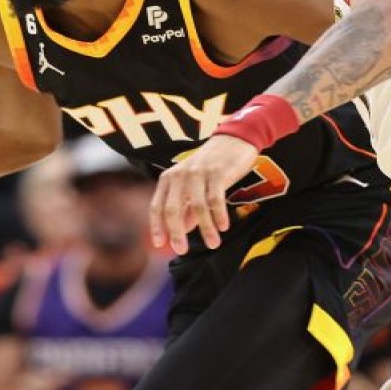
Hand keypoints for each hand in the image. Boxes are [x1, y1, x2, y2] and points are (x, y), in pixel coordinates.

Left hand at [151, 135, 258, 253]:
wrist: (233, 139)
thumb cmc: (211, 166)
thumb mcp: (193, 185)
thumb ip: (186, 207)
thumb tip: (182, 231)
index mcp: (169, 178)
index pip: (157, 206)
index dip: (157, 227)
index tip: (160, 245)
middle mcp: (180, 175)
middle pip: (173, 209)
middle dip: (176, 233)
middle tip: (182, 250)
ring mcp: (198, 173)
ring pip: (197, 207)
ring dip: (205, 229)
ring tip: (213, 244)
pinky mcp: (217, 172)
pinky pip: (216, 199)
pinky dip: (219, 215)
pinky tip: (223, 228)